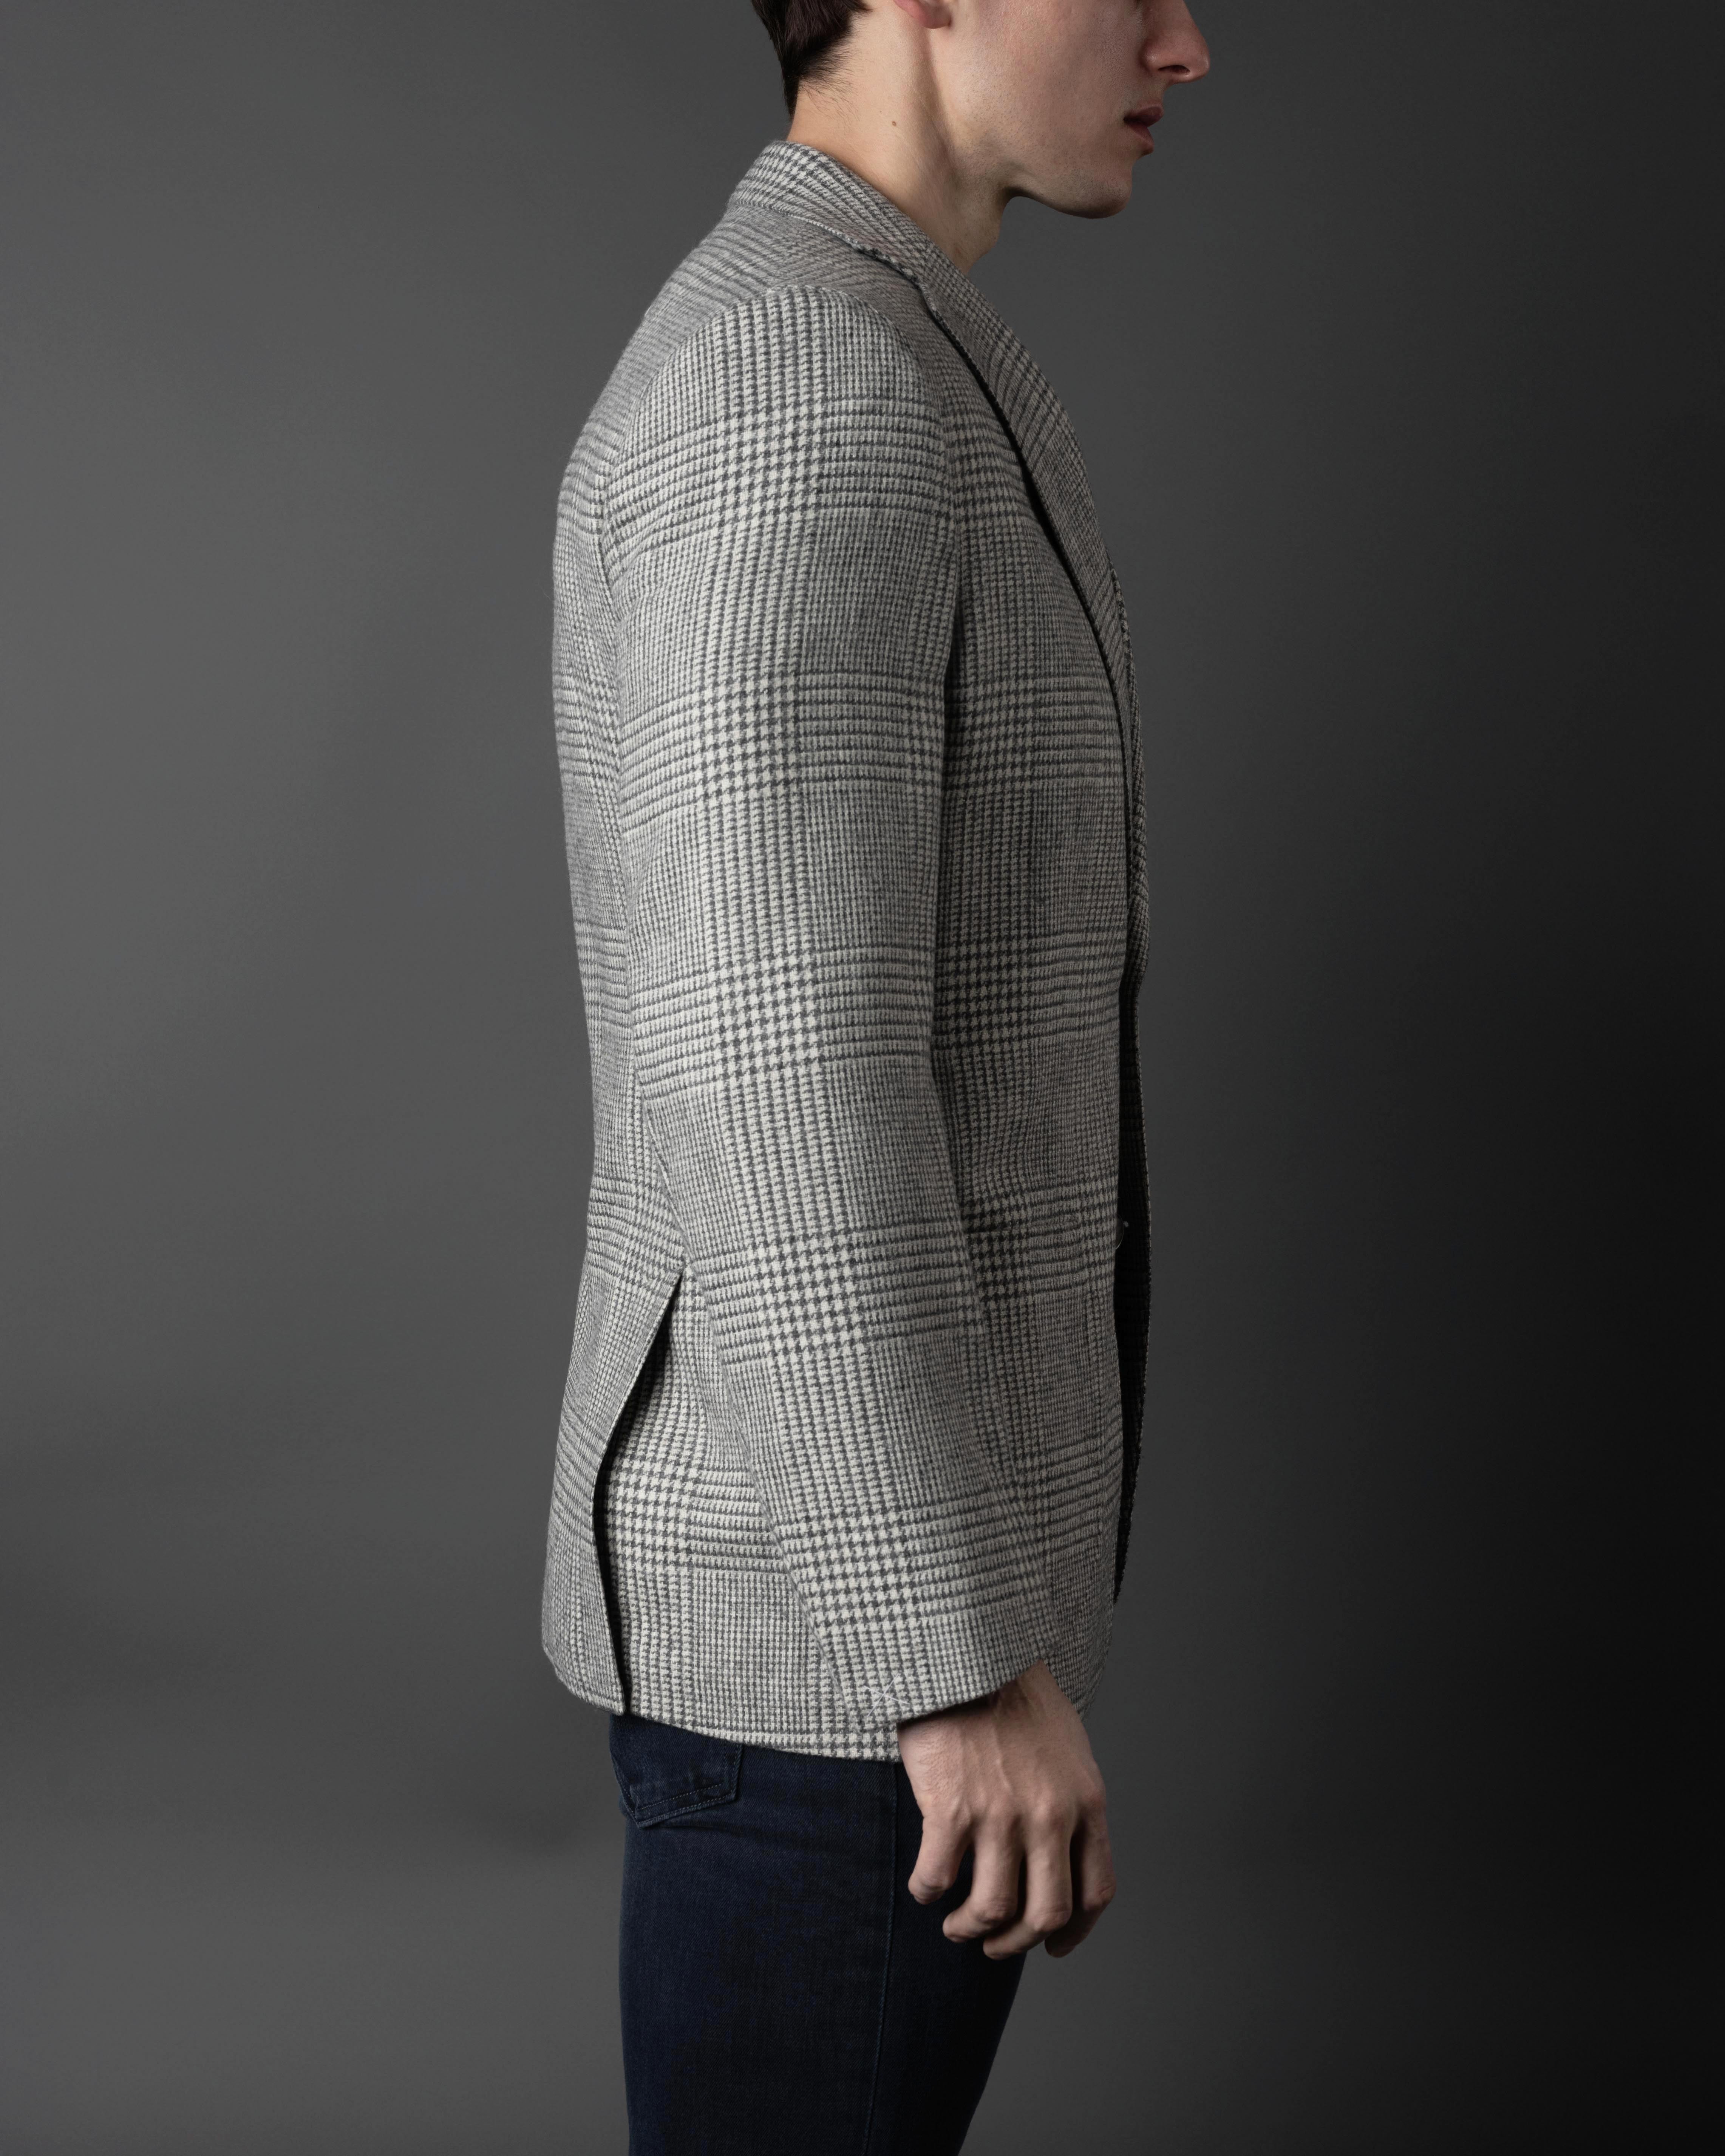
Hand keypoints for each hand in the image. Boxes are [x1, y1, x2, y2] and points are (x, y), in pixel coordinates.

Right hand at [896, 1658, 1114, 1958]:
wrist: (968, 1654)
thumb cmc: (1014, 1695)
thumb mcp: (1067, 1748)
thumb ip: (1070, 1801)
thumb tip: (1060, 1854)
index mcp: (1086, 1801)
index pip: (1095, 1890)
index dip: (1075, 1930)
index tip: (1054, 1944)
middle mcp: (1050, 1816)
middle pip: (1045, 1914)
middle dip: (1018, 1942)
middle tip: (994, 1945)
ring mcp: (1001, 1816)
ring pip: (992, 1910)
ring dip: (971, 1929)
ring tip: (956, 1925)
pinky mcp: (951, 1810)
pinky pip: (938, 1879)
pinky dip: (929, 1892)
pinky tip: (924, 1884)